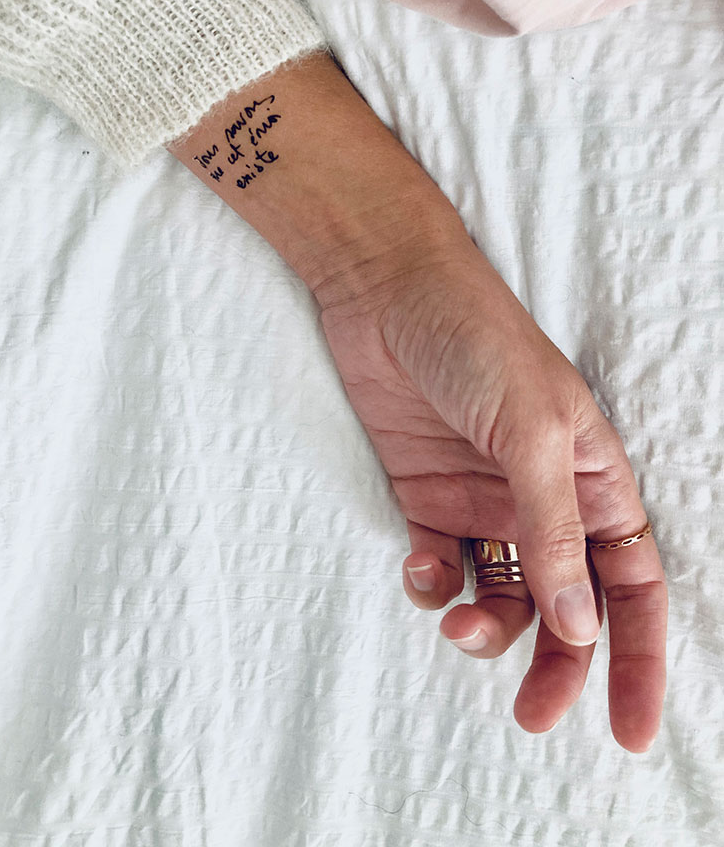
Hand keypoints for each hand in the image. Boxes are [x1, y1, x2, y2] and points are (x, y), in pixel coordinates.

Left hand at [167, 50, 666, 750]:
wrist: (385, 292)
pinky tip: (418, 567)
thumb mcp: (530, 432)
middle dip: (556, 665)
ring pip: (500, 594)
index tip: (629, 730)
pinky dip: (431, 583)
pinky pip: (440, 565)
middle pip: (567, 606)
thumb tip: (581, 624)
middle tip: (531, 715)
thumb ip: (554, 529)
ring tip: (457, 624)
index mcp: (592, 478)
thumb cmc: (477, 341)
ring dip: (484, 627)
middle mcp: (543, 497)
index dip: (637, 656)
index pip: (632, 583)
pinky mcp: (426, 495)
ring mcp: (483, 499)